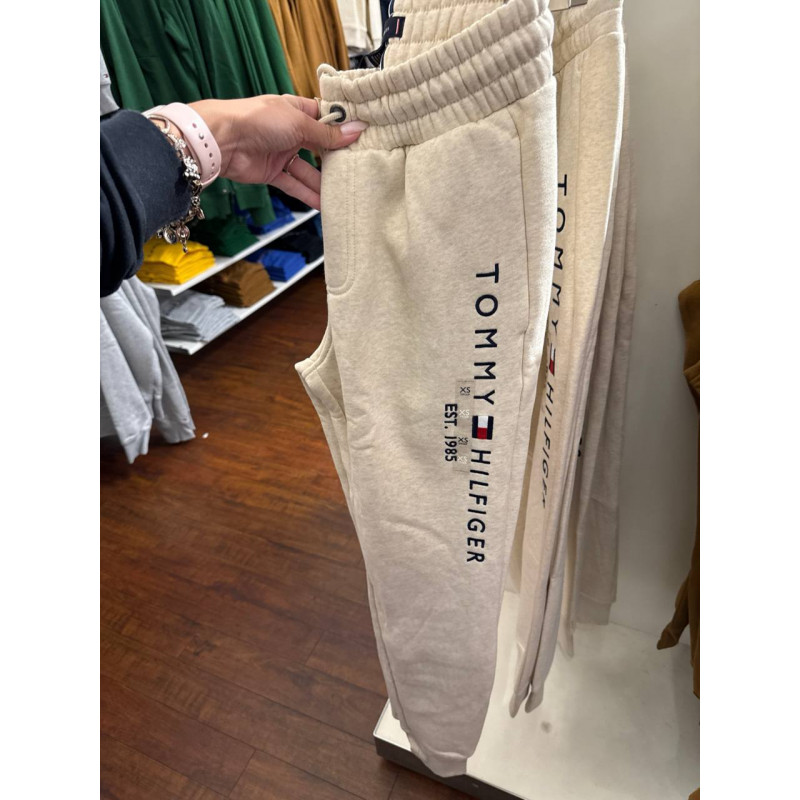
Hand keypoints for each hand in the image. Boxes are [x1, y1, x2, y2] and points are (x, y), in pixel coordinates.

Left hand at [189, 95, 366, 208]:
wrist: (224, 140)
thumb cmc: (258, 120)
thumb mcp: (299, 123)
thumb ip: (327, 134)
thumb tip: (357, 130)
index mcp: (296, 110)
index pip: (325, 119)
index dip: (342, 130)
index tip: (363, 140)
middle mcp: (290, 131)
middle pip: (319, 148)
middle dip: (336, 160)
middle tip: (358, 171)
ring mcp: (281, 153)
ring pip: (308, 170)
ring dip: (323, 183)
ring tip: (344, 194)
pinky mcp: (272, 172)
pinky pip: (294, 184)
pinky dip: (307, 194)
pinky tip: (323, 204)